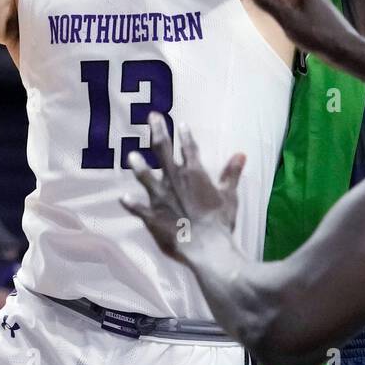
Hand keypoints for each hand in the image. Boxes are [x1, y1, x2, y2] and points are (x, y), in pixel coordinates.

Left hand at [121, 113, 245, 263]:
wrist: (207, 247)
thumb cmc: (221, 222)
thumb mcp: (230, 196)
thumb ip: (232, 174)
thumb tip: (241, 154)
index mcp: (194, 173)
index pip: (189, 148)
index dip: (185, 136)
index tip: (181, 124)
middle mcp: (174, 180)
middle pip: (163, 151)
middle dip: (158, 132)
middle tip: (152, 117)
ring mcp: (160, 197)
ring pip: (146, 177)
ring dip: (138, 166)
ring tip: (131, 156)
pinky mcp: (152, 216)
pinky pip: (139, 209)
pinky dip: (131, 204)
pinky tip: (123, 199)